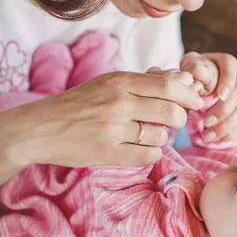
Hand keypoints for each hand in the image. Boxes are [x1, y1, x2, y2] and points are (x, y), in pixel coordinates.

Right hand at [1, 71, 203, 172]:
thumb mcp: (109, 83)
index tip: (195, 101)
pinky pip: (149, 156)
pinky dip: (151, 153)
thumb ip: (146, 81)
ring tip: (146, 134)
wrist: (40, 127)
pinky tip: (140, 148)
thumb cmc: (80, 103)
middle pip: (171, 112)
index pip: (168, 85)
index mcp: (119, 81)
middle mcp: (118, 103)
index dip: (188, 95)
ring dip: (161, 137)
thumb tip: (183, 79)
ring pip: (161, 136)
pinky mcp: (107, 153)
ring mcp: (112, 129)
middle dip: (179, 118)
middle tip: (172, 121)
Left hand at [186, 52, 236, 141]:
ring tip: (207, 136)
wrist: (194, 87)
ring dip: (225, 126)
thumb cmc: (190, 76)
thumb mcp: (187, 68)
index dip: (228, 80)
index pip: (230, 66)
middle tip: (206, 121)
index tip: (220, 94)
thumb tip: (198, 75)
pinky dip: (230, 134)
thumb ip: (192, 69)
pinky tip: (216, 141)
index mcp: (225, 63)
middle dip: (223, 109)